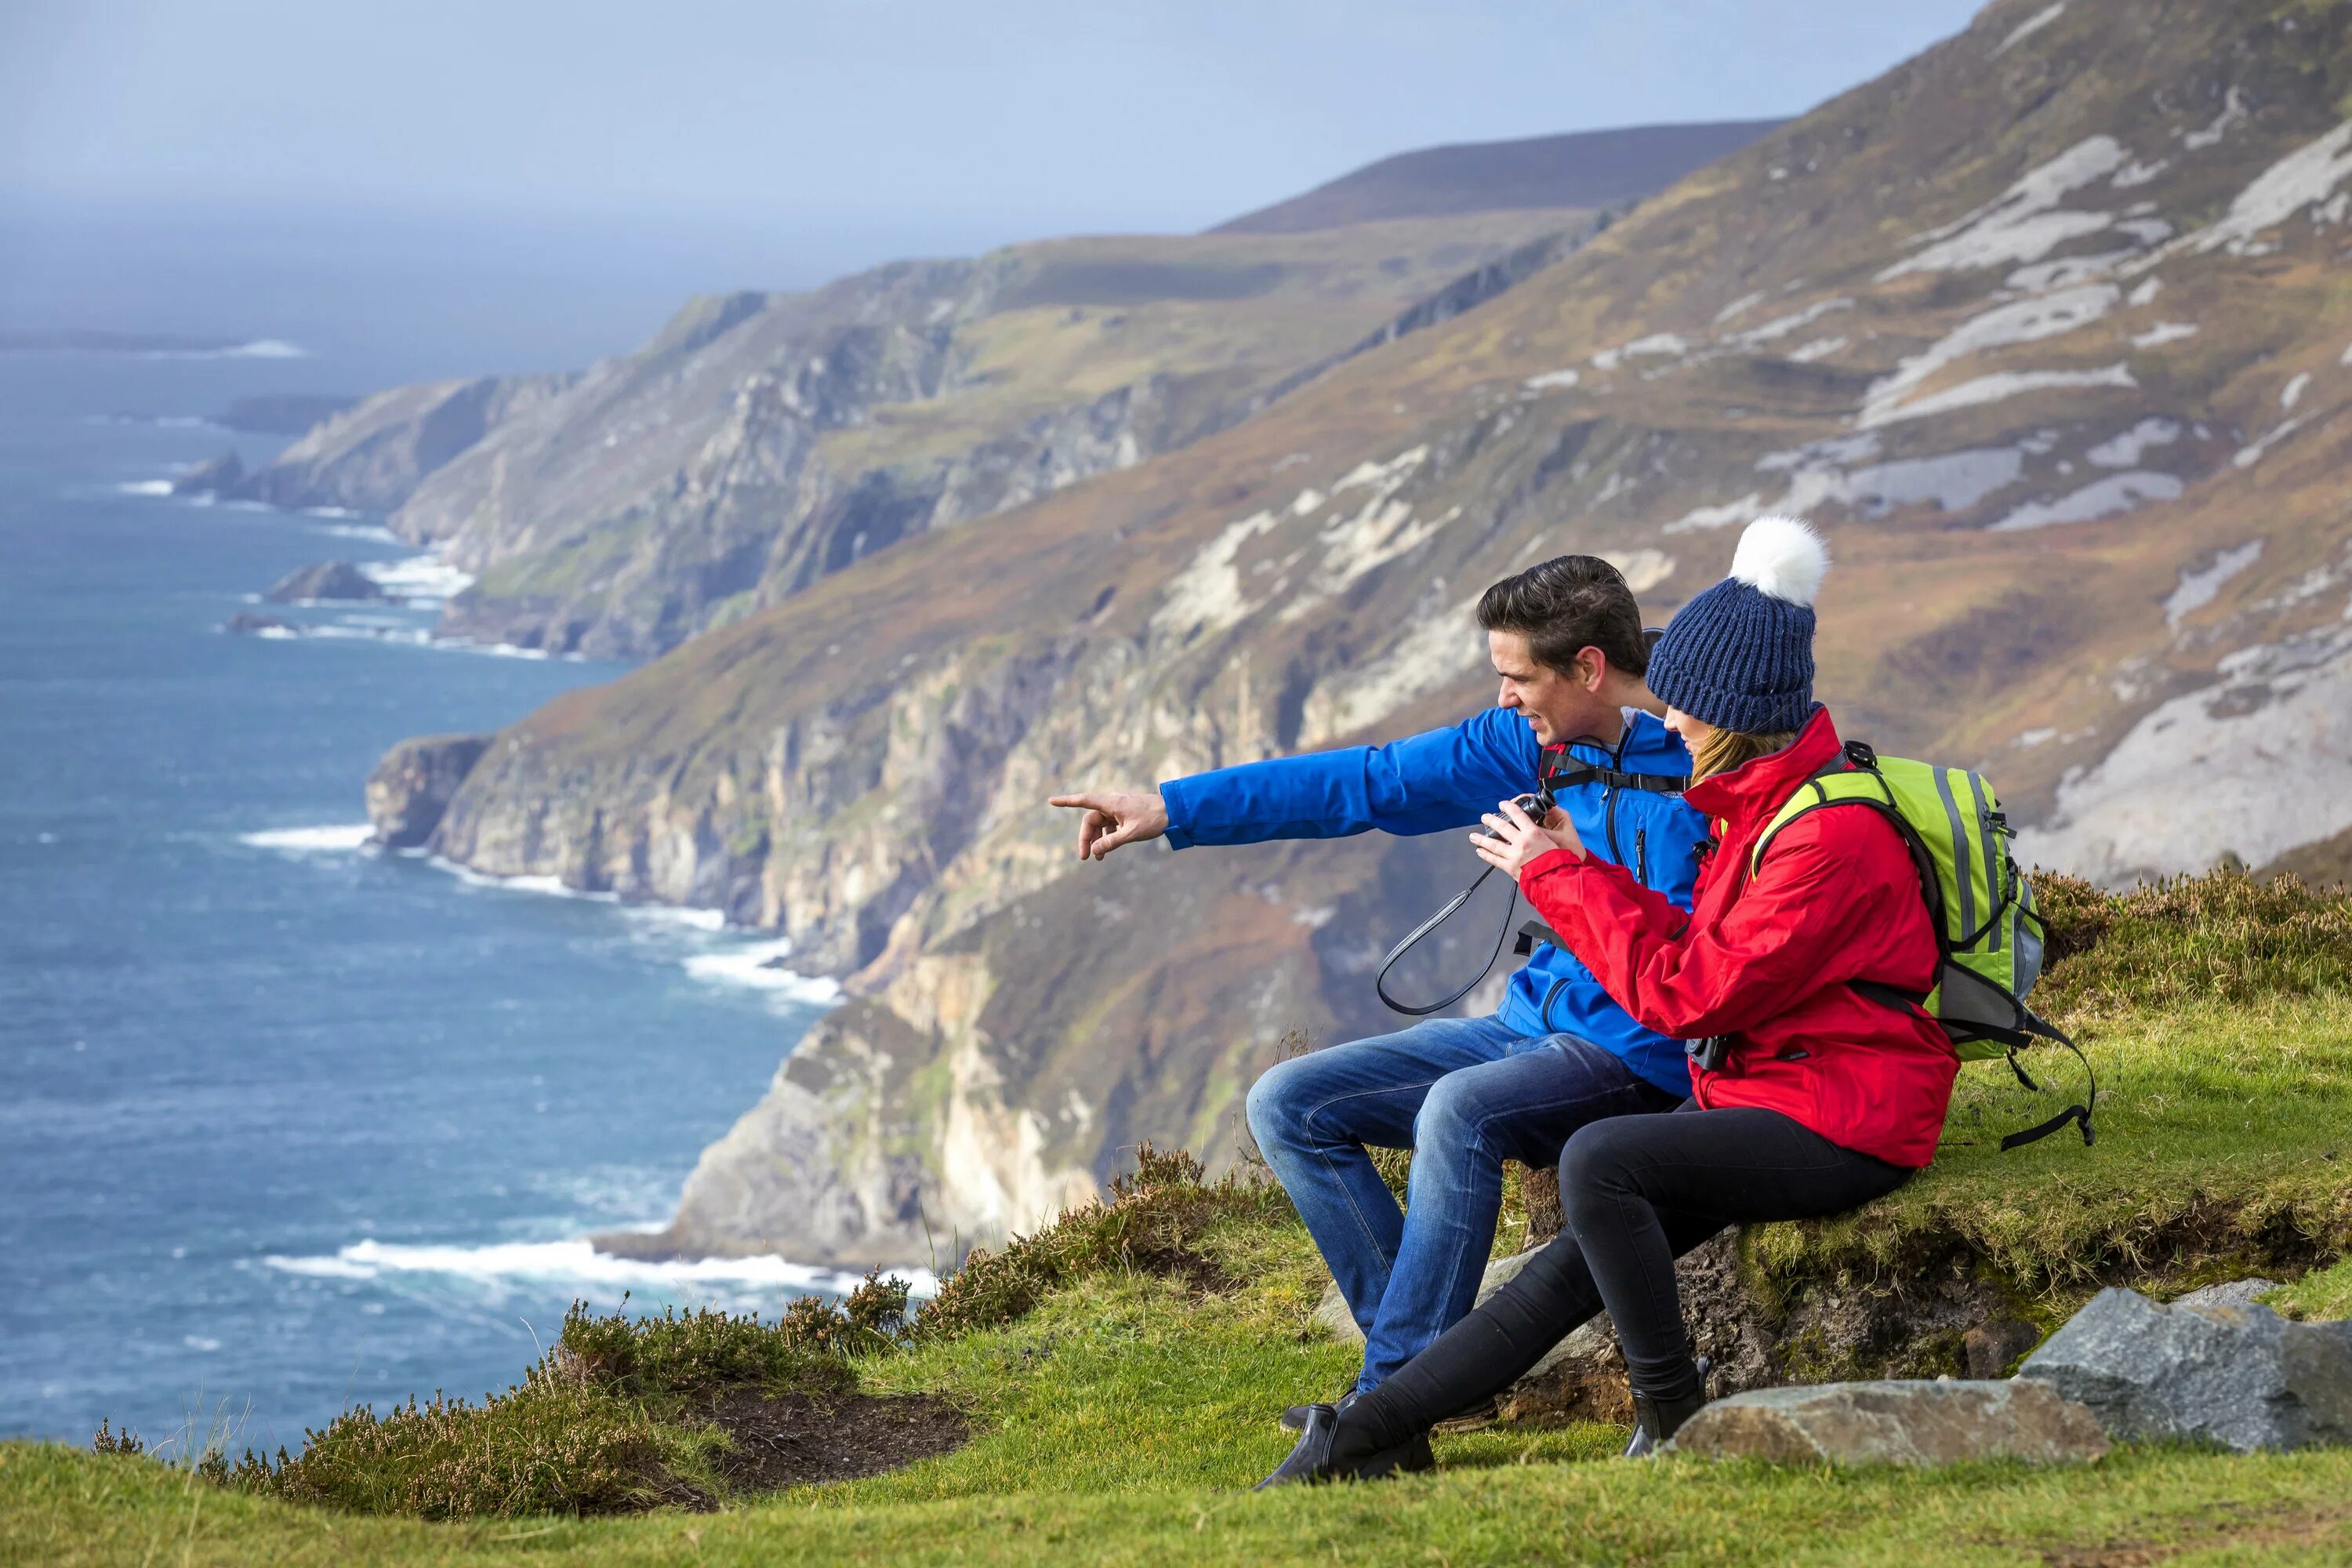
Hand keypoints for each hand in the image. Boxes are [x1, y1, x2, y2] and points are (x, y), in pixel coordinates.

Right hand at [1047, 789, 1169, 859]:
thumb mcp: (1131, 834)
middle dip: (1086, 838)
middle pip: (1091, 820)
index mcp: (1111, 803)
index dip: (1066, 802)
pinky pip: (1109, 825)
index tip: (1051, 801)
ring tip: (1098, 858)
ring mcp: (1118, 808)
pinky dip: (1107, 836)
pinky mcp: (1125, 813)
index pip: (1083, 801)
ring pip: (1100, 824)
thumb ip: (1111, 842)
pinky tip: (1108, 849)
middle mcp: (1112, 803)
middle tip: (1085, 857)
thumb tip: (1094, 850)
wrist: (1174, 811)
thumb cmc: (1153, 819)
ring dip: (1097, 840)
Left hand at [1468, 797, 1584, 881]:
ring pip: (1493, 844)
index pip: (1518, 815)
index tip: (1502, 804)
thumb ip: (1539, 835)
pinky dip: (1486, 855)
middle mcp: (1521, 842)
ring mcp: (1513, 855)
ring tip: (1473, 836)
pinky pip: (1494, 860)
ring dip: (1482, 839)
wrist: (1555, 879)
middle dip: (1491, 820)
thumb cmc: (1558, 861)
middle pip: (1502, 827)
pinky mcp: (1509, 867)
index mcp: (1533, 833)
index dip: (1508, 807)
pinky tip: (1479, 851)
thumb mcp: (1553, 841)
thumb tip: (1531, 829)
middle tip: (1484, 817)